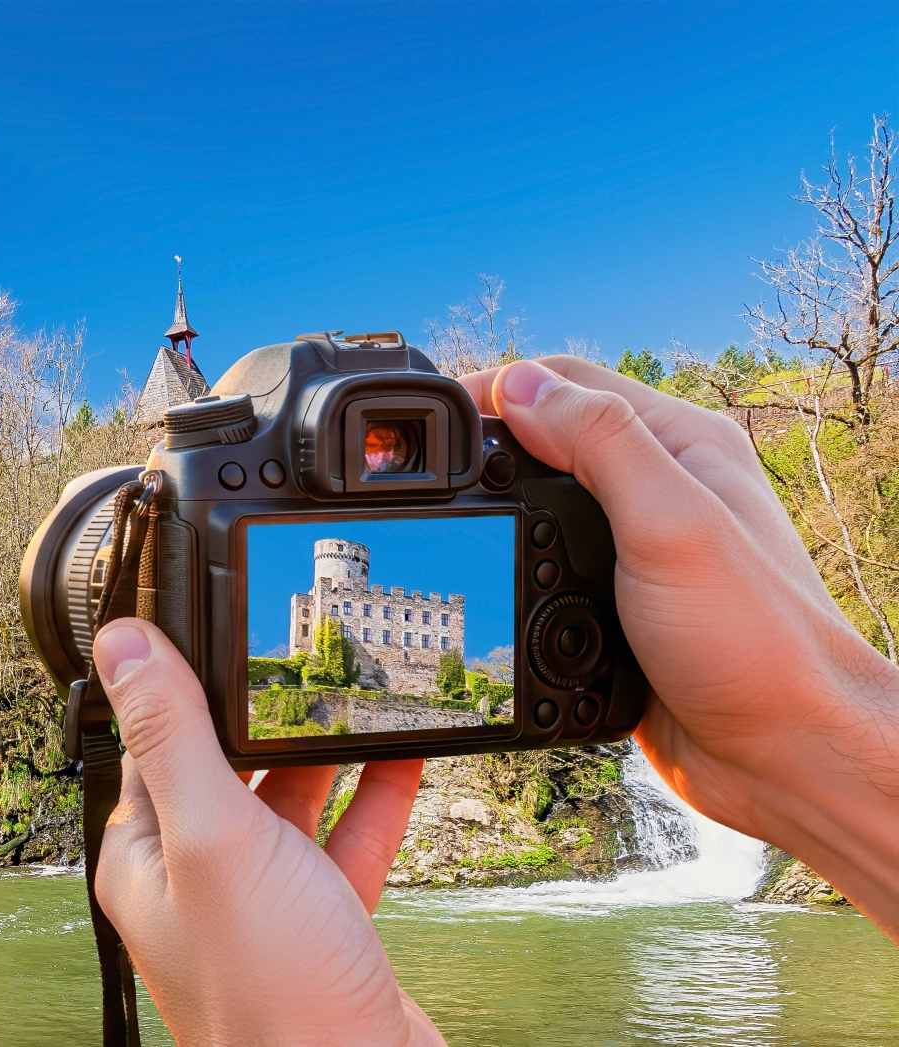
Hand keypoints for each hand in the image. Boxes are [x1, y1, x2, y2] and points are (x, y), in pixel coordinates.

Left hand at [91, 616, 442, 1046]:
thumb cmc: (271, 995)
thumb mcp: (215, 839)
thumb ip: (174, 738)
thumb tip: (122, 646)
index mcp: (144, 859)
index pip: (150, 745)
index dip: (179, 683)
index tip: (210, 626)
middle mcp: (195, 881)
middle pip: (225, 769)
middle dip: (262, 713)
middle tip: (297, 651)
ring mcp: (261, 906)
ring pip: (288, 804)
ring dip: (322, 752)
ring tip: (356, 691)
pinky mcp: (323, 926)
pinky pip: (345, 845)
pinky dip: (373, 798)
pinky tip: (403, 755)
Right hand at [461, 357, 898, 937]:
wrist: (784, 758)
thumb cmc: (755, 643)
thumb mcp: (670, 524)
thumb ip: (600, 445)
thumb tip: (520, 386)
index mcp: (683, 445)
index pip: (569, 383)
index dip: (497, 390)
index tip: (438, 417)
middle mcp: (662, 487)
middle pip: (547, 440)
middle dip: (486, 448)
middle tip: (429, 477)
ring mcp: (638, 549)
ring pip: (540, 506)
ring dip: (494, 511)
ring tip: (448, 526)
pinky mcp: (615, 605)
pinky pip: (544, 569)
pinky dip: (509, 569)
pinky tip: (489, 584)